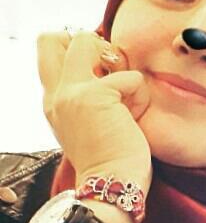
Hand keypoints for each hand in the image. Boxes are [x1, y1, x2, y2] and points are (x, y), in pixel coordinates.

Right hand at [37, 30, 151, 189]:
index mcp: (53, 101)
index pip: (48, 51)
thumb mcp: (88, 122)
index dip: (76, 50)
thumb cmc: (110, 157)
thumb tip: (104, 64)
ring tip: (123, 99)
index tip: (100, 73)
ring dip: (116, 65)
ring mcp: (73, 92)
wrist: (112, 186)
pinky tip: (134, 119)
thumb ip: (86, 94)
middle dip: (88, 44)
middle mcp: (56, 94)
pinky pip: (130, 76)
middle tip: (109, 73)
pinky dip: (139, 96)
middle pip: (54, 37)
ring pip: (88, 40)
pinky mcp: (97, 94)